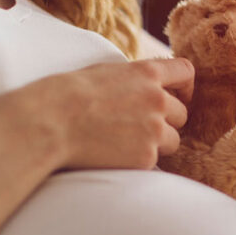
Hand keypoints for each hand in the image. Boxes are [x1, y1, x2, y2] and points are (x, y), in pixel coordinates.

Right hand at [6, 58, 193, 170]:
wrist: (50, 123)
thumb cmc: (67, 95)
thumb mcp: (105, 72)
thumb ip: (133, 79)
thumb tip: (148, 85)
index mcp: (146, 73)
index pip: (185, 72)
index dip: (184, 86)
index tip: (178, 96)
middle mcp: (157, 100)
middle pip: (182, 113)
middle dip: (166, 121)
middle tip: (139, 127)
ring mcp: (155, 130)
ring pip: (173, 140)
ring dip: (157, 143)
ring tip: (124, 142)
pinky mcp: (146, 157)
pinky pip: (154, 162)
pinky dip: (139, 161)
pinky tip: (114, 155)